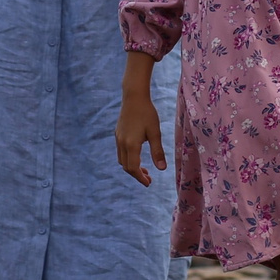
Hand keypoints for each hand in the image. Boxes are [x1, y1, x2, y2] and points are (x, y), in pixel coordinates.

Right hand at [115, 56, 165, 186]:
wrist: (134, 96)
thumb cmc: (147, 113)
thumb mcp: (155, 132)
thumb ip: (158, 151)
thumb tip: (162, 169)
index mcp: (131, 144)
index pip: (133, 168)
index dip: (140, 178)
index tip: (149, 183)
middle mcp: (122, 143)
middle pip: (126, 166)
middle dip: (137, 175)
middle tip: (149, 179)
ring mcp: (118, 138)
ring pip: (122, 160)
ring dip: (132, 167)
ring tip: (145, 169)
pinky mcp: (118, 134)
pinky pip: (121, 152)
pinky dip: (128, 159)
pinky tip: (137, 156)